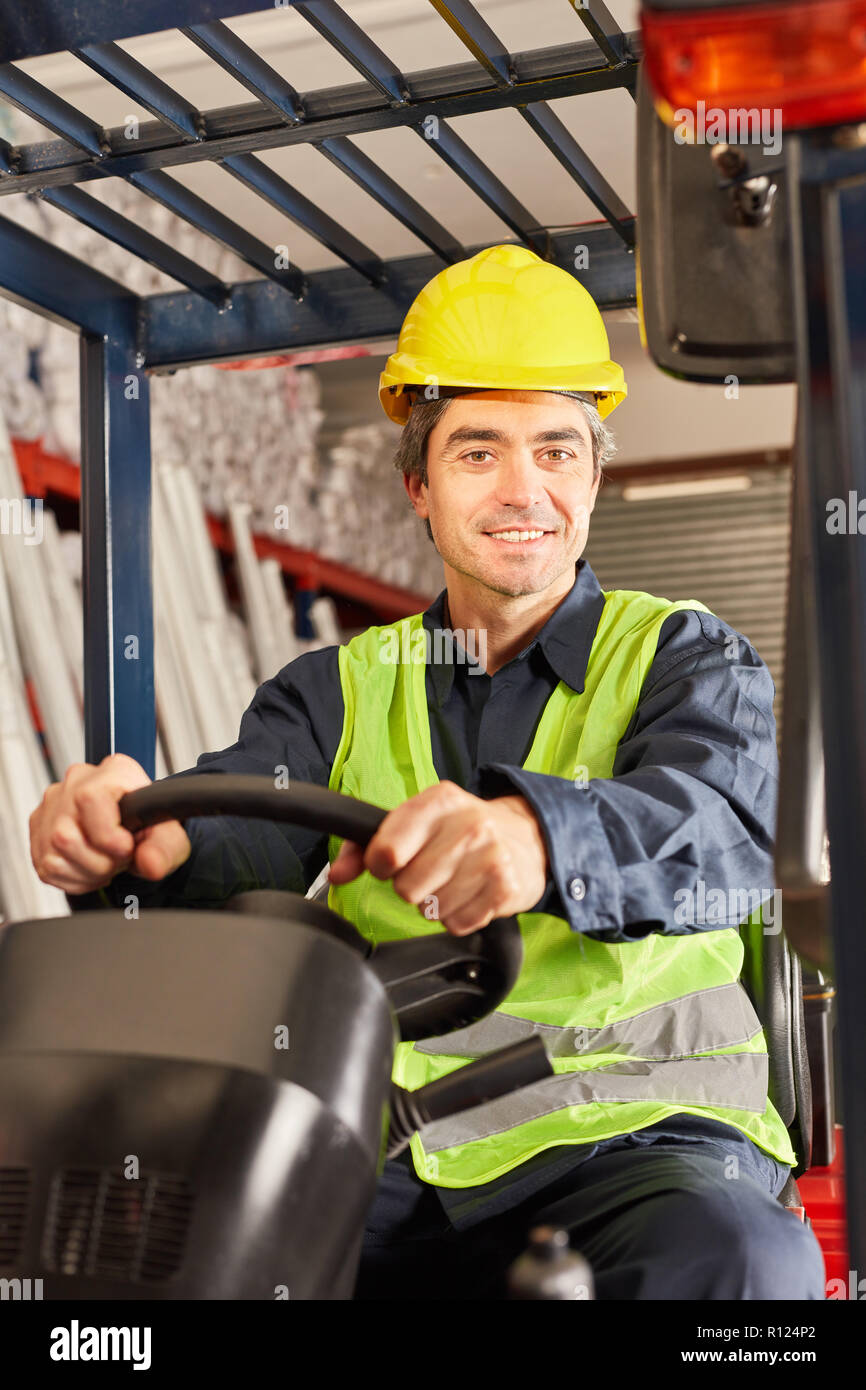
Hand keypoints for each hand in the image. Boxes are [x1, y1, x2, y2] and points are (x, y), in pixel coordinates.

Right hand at [30, 753, 190, 894]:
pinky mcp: (39, 832)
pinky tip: (92, 864)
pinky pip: (48, 868)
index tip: (127, 847)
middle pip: (65, 835)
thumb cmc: (150, 825)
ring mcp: (53, 807)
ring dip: (88, 871)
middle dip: (100, 861)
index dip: (108, 835)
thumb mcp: (170, 835)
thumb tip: (150, 863)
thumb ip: (166, 848)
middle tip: (120, 857)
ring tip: (107, 860)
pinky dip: (75, 877)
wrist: (135, 832)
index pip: (89, 799)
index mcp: (112, 771)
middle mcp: (76, 783)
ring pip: (54, 855)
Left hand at [328, 781, 548, 934]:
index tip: (389, 863)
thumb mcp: (417, 821)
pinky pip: (458, 924)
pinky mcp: (505, 889)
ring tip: (454, 881)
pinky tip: (471, 894)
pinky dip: (459, 916)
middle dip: (411, 887)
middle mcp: (468, 825)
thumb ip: (367, 844)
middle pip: (407, 888)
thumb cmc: (461, 829)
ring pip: (431, 909)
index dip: (380, 865)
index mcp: (439, 801)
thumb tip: (336, 874)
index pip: (387, 850)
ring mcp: (490, 857)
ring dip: (437, 903)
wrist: (528, 836)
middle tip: (430, 872)